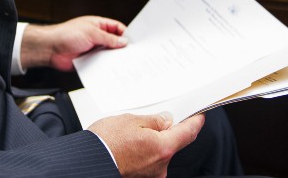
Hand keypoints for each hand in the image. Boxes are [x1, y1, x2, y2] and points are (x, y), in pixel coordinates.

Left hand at [20, 16, 126, 70]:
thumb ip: (108, 38)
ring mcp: (93, 49)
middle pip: (114, 42)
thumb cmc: (65, 34)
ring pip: (108, 55)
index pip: (117, 28)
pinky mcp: (88, 60)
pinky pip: (100, 64)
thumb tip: (123, 41)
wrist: (50, 48)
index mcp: (98, 25)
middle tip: (131, 55)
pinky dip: (105, 67)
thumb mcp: (91, 33)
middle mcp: (96, 37)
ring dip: (113, 59)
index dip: (125, 34)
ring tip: (124, 65)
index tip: (134, 42)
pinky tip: (111, 71)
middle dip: (121, 48)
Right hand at [89, 112, 204, 176]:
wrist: (88, 163)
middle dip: (166, 130)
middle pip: (172, 143)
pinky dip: (143, 151)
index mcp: (163, 148)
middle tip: (154, 118)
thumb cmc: (105, 143)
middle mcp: (160, 165)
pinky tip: (128, 144)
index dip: (195, 122)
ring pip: (159, 152)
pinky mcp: (140, 177)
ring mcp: (151, 174)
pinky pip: (148, 160)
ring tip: (131, 132)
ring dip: (152, 141)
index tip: (199, 115)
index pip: (188, 133)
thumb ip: (154, 120)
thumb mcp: (131, 120)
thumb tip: (166, 120)